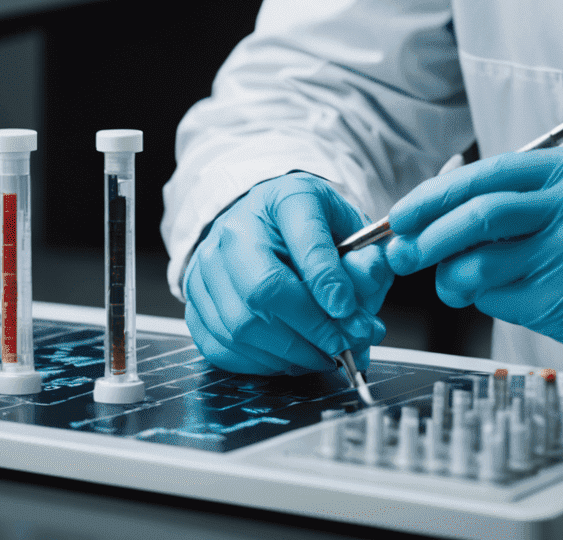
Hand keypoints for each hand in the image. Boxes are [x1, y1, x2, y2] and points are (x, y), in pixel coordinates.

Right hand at [185, 173, 391, 375]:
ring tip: (324, 355)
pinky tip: (290, 357)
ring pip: (242, 325)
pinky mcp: (193, 300)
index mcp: (285, 199)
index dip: (326, 279)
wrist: (261, 222)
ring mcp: (208, 265)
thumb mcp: (348, 227)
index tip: (347, 309)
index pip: (304, 239)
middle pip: (264, 290)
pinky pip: (222, 346)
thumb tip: (369, 289)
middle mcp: (237, 229)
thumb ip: (366, 257)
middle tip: (342, 345)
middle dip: (309, 328)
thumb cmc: (309, 227)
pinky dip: (262, 362)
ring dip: (290, 353)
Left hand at [384, 148, 562, 364]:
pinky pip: (511, 301)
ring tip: (454, 281)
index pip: (487, 176)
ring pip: (485, 265)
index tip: (403, 214)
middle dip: (427, 236)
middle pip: (477, 216)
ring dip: (454, 278)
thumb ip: (531, 196)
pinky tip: (501, 296)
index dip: (435, 196)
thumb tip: (450, 215)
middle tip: (402, 251)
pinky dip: (492, 301)